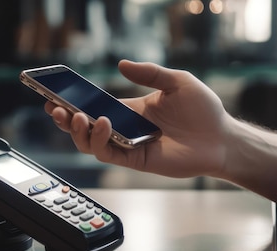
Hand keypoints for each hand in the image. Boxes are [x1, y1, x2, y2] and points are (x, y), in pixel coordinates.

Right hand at [45, 60, 234, 177]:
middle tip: (54, 108)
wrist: (221, 137)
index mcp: (130, 109)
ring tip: (78, 117)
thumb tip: (122, 63)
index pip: (94, 106)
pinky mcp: (136, 160)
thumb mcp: (177, 81)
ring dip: (79, 131)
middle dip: (66, 119)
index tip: (55, 92)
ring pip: (91, 144)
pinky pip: (109, 154)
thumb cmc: (203, 110)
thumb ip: (150, 73)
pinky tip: (102, 124)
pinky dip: (100, 140)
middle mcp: (125, 129)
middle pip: (85, 128)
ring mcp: (129, 145)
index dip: (74, 101)